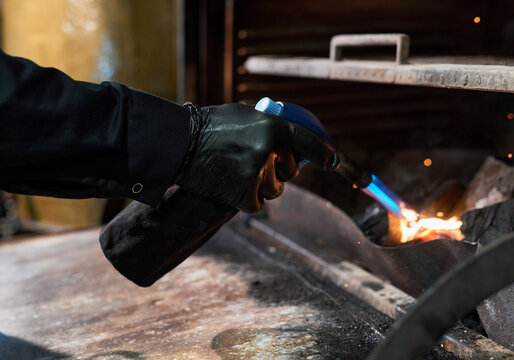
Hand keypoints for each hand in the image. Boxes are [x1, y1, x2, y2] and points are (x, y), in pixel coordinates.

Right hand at [177, 103, 339, 212]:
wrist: (180, 143)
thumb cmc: (212, 126)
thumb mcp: (246, 115)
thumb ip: (271, 127)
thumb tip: (294, 142)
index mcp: (275, 127)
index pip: (311, 144)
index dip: (326, 156)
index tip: (333, 163)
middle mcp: (271, 150)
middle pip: (292, 172)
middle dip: (279, 171)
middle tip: (256, 163)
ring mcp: (258, 173)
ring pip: (275, 190)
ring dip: (262, 186)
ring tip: (237, 173)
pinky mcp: (244, 194)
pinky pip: (257, 204)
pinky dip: (247, 200)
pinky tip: (230, 186)